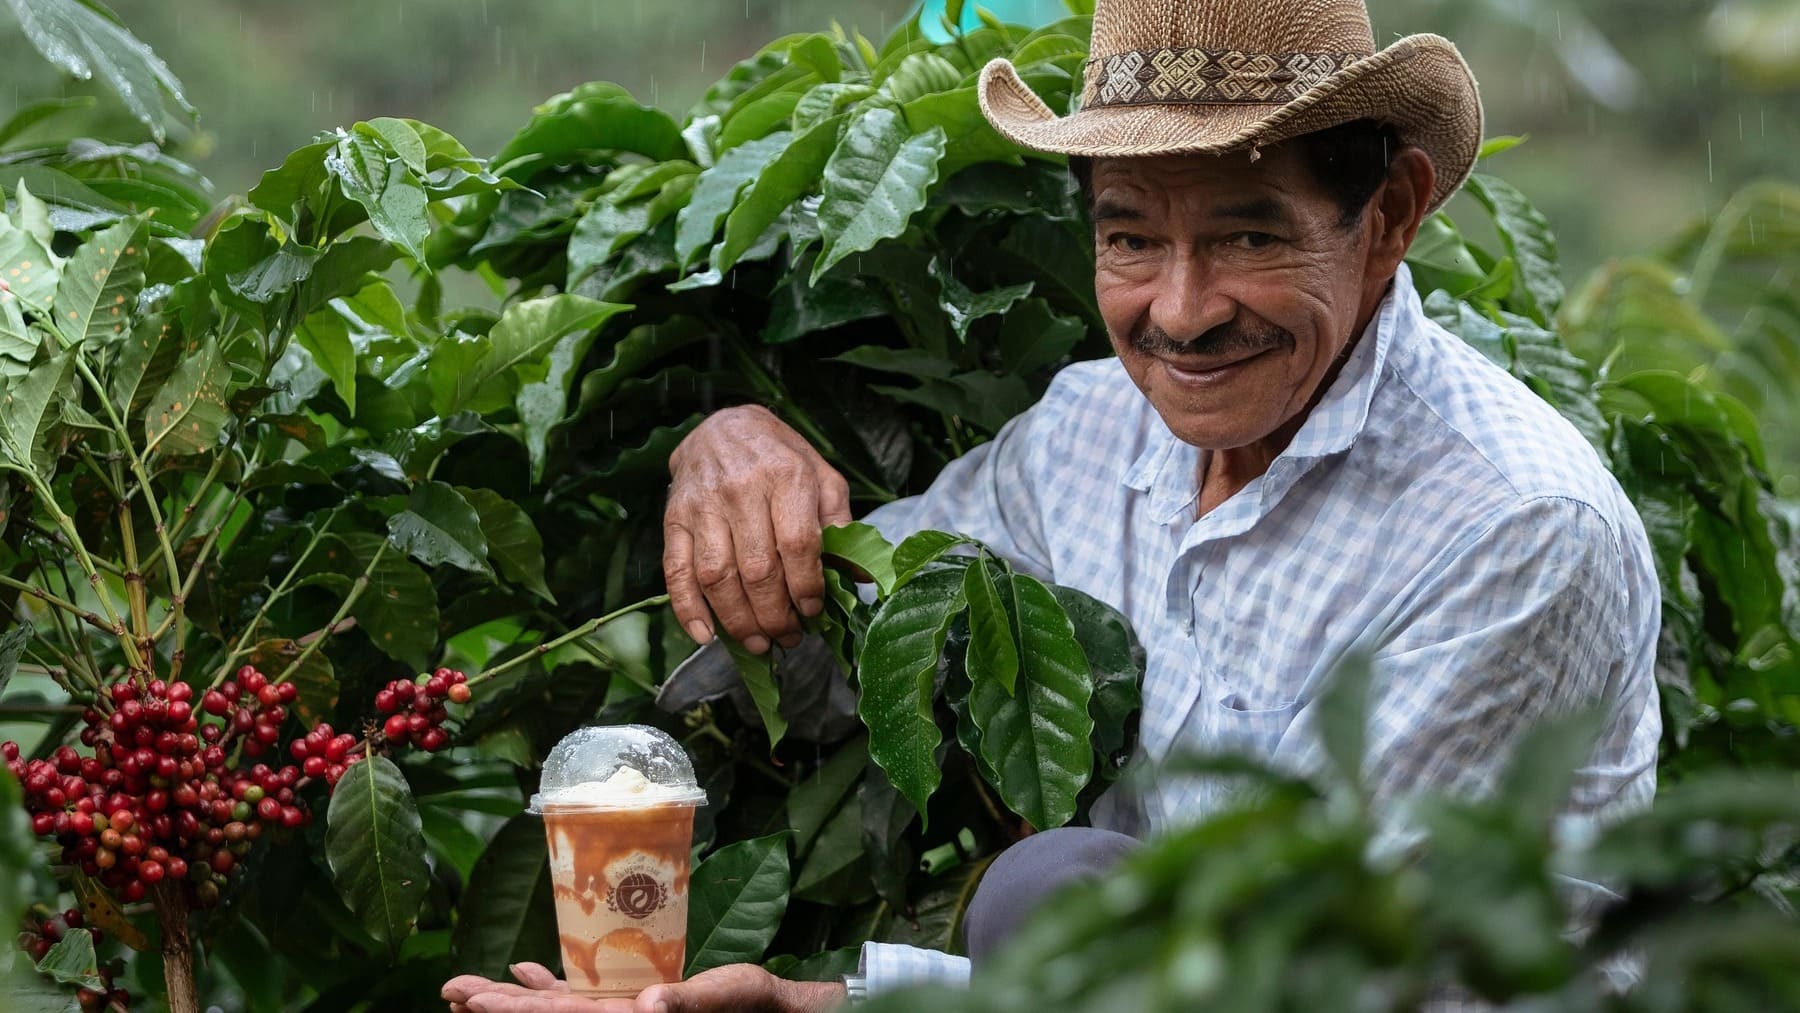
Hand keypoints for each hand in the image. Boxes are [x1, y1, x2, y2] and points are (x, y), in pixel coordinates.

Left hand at [442, 962, 844, 1011]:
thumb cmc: (756, 1006)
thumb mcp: (727, 997)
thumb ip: (688, 1003)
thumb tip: (650, 1008)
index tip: (471, 1002)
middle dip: (497, 1007)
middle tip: (449, 992)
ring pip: (557, 1010)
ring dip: (515, 999)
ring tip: (469, 988)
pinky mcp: (636, 1007)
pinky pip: (585, 1001)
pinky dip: (553, 988)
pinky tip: (526, 972)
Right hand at [664, 405, 852, 653]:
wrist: (722, 427)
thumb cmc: (780, 457)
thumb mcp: (822, 478)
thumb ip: (841, 525)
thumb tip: (858, 578)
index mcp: (785, 476)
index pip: (797, 544)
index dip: (806, 586)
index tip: (813, 611)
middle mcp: (741, 489)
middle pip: (757, 568)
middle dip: (775, 615)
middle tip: (789, 638)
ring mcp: (703, 505)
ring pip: (717, 576)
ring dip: (738, 621)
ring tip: (758, 644)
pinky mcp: (674, 518)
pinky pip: (676, 570)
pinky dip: (688, 609)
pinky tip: (706, 635)